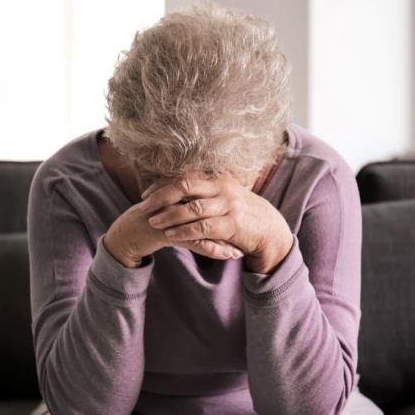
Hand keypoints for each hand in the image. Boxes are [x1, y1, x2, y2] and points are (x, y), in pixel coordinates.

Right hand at [104, 200, 247, 268]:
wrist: (125, 233)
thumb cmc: (152, 221)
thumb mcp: (174, 212)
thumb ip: (192, 208)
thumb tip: (215, 211)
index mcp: (182, 191)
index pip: (212, 199)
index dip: (230, 211)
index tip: (248, 223)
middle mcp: (177, 199)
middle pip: (212, 210)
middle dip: (232, 225)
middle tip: (249, 238)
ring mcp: (170, 214)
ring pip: (205, 225)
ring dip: (225, 239)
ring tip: (240, 252)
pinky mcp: (164, 230)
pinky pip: (193, 240)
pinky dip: (211, 249)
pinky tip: (225, 256)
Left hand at [139, 175, 293, 273]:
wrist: (270, 230)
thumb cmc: (243, 214)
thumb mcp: (226, 197)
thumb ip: (205, 192)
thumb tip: (178, 190)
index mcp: (218, 179)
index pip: (184, 177)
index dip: (162, 185)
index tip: (145, 193)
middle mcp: (222, 188)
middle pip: (185, 187)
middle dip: (161, 197)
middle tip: (144, 206)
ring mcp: (229, 206)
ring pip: (193, 208)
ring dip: (170, 216)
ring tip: (153, 222)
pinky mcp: (232, 224)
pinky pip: (203, 227)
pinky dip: (185, 231)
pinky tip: (171, 236)